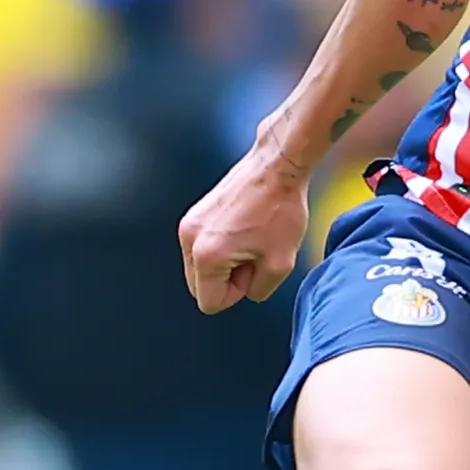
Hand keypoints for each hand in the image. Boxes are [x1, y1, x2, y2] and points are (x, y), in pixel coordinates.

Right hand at [179, 154, 310, 311]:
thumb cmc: (281, 211)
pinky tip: (245, 229)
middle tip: (255, 254)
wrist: (276, 166)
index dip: (237, 293)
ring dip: (225, 263)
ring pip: (200, 267)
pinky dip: (221, 247)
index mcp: (206, 257)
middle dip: (228, 280)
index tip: (256, 267)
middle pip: (200, 286)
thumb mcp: (281, 263)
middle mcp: (189, 240)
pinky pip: (202, 247)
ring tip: (251, 240)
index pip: (210, 302)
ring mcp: (188, 225)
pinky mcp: (194, 214)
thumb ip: (258, 289)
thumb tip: (243, 291)